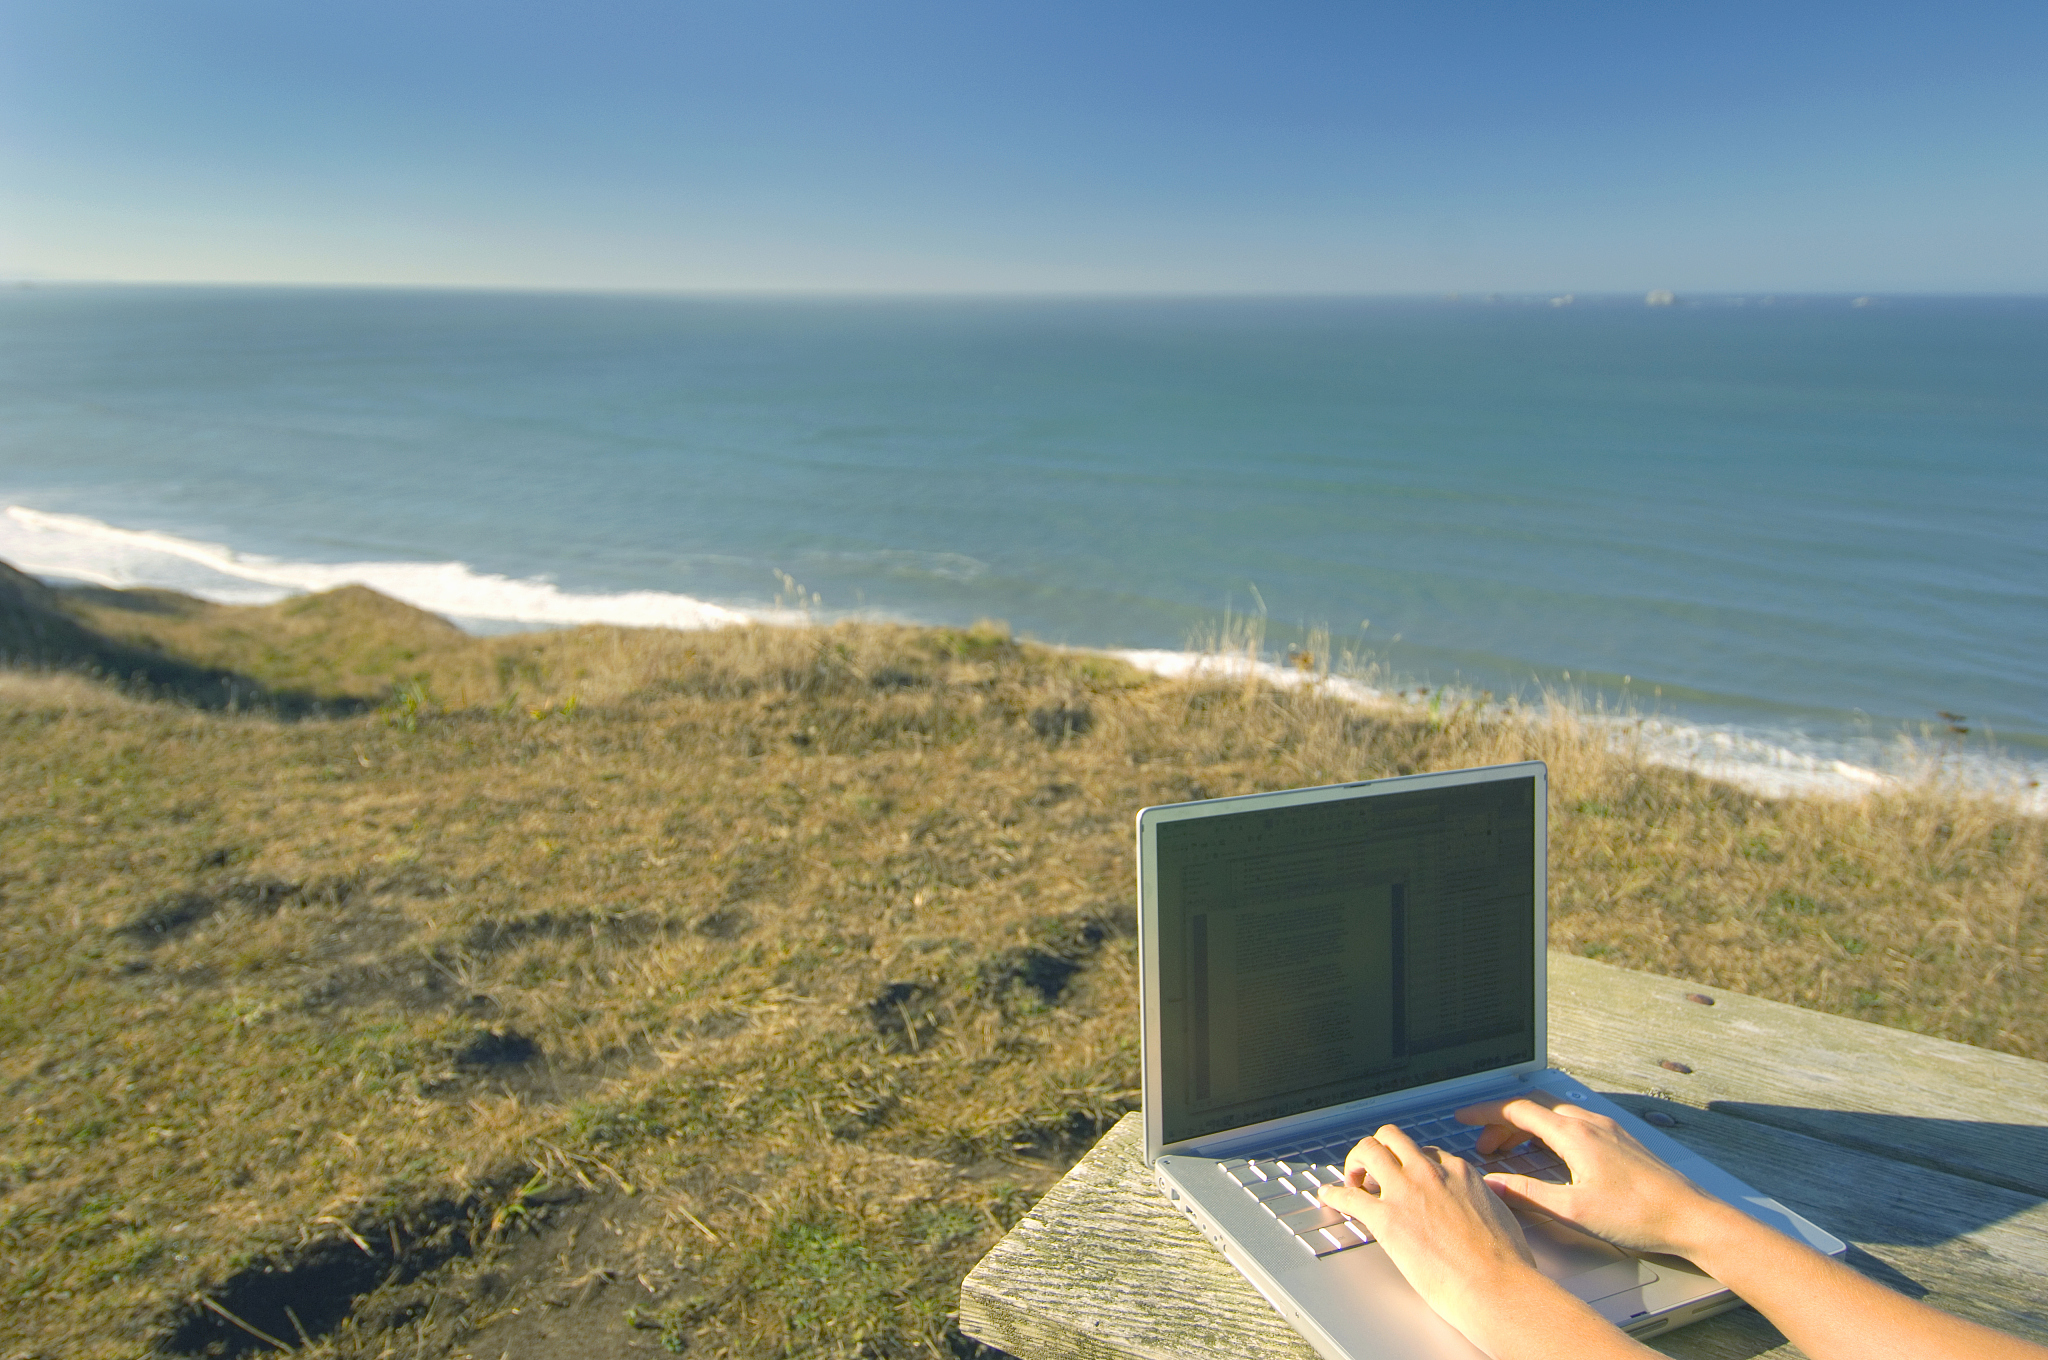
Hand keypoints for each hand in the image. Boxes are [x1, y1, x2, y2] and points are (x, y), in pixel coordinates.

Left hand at [1318, 1123, 1542, 1336]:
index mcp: (1459, 1172)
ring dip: (1354, 1162)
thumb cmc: (1505, 1263)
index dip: (1411, 1164)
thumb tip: (1478, 1207)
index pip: (1426, 1153)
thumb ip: (1481, 1202)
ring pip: (1368, 1151)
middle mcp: (1430, 1172)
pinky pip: (1349, 1197)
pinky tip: (1328, 1196)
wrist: (1496, 1285)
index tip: (1405, 1176)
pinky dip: (1333, 1194)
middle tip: (1370, 1169)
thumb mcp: (1499, 1215)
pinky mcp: (1386, 1218)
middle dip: (1378, 1150)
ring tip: (1350, 1179)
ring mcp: (1406, 1191)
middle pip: (1392, 1139)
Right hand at [1454, 1092, 1732, 1257]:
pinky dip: (1550, 1133)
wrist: (1690, 1217)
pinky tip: (1550, 1156)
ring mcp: (1607, 1129)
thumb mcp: (1573, 1210)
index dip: (1485, 1113)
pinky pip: (1574, 1124)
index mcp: (1574, 1134)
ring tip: (1511, 1153)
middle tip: (1483, 1145)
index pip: (1517, 1110)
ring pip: (1555, 1115)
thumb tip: (1492, 1185)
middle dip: (1503, 1123)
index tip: (1464, 1118)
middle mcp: (1590, 1123)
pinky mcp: (1620, 1141)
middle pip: (1534, 1108)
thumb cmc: (1639, 1214)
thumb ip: (1527, 1194)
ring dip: (1527, 1128)